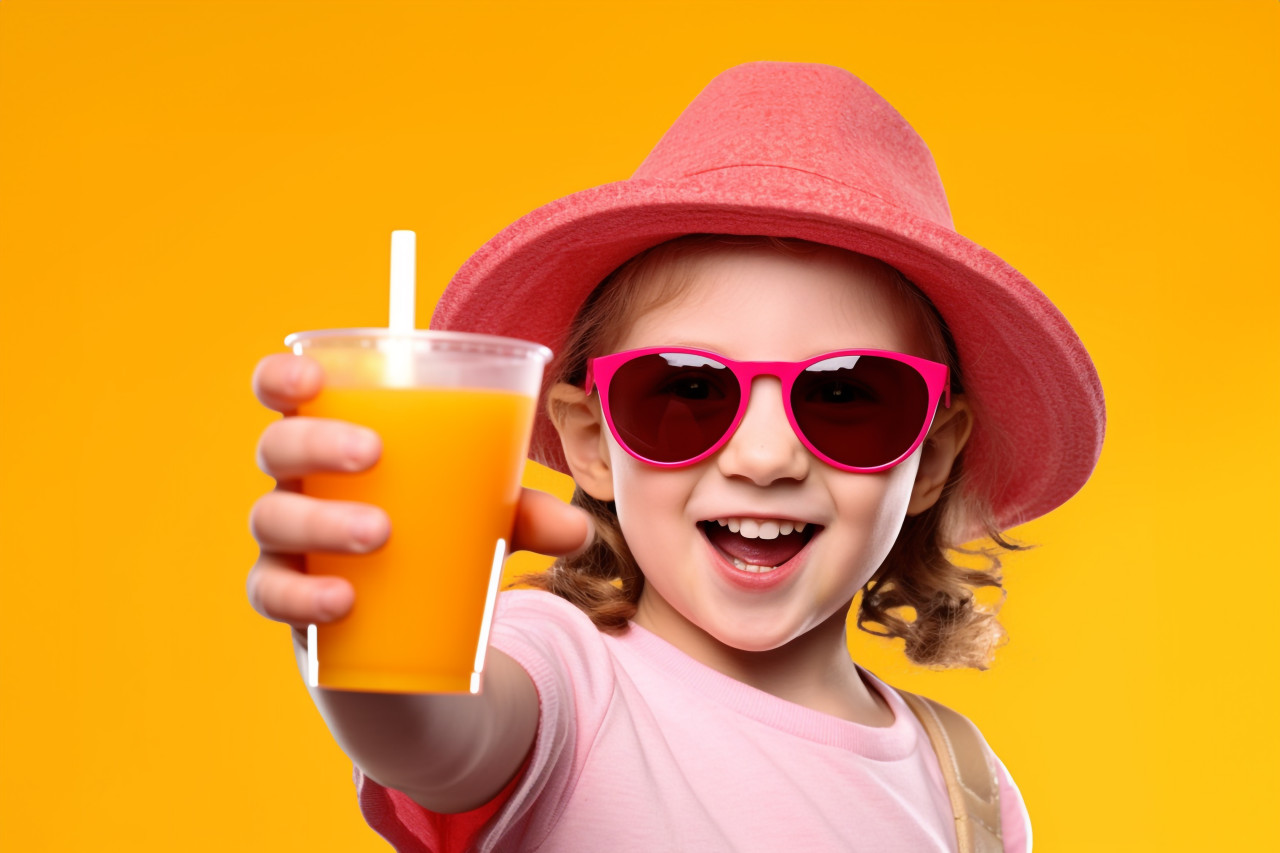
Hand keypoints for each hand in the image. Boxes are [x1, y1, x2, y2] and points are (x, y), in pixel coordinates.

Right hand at [246, 353, 592, 634]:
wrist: (398, 636)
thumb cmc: (431, 542)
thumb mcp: (481, 520)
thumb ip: (523, 513)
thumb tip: (578, 529)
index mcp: (334, 441)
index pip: (285, 394)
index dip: (283, 376)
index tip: (313, 375)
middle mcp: (299, 485)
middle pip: (278, 449)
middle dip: (318, 442)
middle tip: (373, 453)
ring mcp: (288, 545)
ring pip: (273, 519)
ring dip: (322, 520)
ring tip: (380, 532)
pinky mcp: (291, 601)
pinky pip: (273, 594)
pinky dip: (305, 596)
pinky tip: (343, 601)